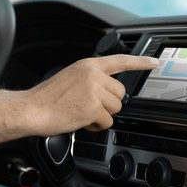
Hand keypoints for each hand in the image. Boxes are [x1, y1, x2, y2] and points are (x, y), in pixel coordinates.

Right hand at [25, 54, 158, 135]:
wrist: (32, 109)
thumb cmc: (48, 97)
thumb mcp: (71, 77)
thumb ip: (91, 79)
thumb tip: (108, 90)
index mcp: (88, 65)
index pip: (121, 60)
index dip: (141, 62)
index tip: (155, 63)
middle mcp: (93, 75)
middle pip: (120, 93)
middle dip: (109, 104)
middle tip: (91, 106)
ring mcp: (94, 91)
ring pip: (115, 108)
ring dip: (102, 115)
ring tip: (83, 113)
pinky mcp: (93, 108)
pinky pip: (107, 122)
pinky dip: (96, 126)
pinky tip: (82, 121)